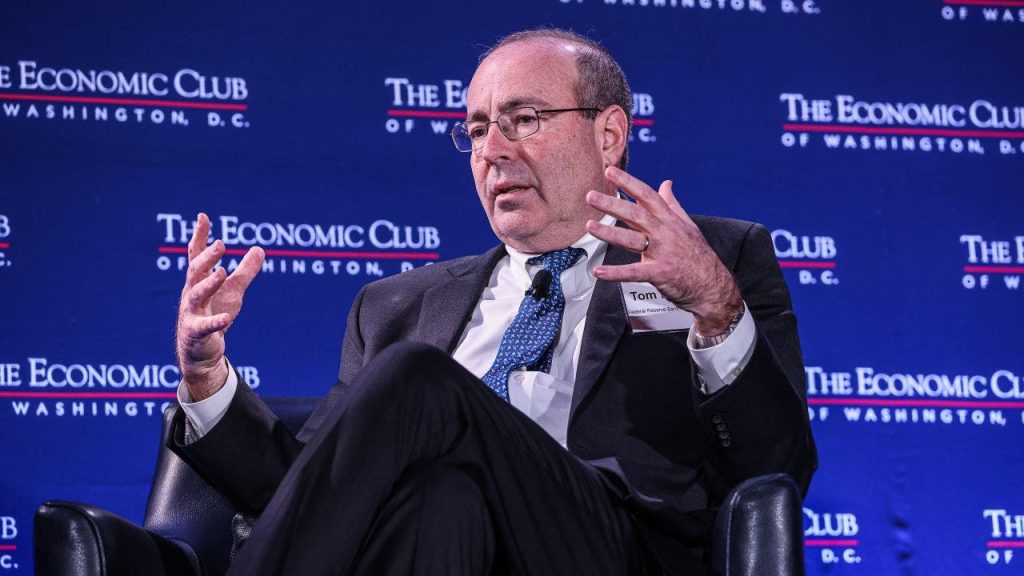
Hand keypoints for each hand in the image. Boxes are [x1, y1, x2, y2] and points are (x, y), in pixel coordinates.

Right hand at [175, 213, 264, 400]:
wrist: (200, 354)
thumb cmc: (213, 316)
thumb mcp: (233, 292)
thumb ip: (245, 271)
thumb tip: (260, 248)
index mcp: (198, 282)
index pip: (197, 255)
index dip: (200, 236)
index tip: (203, 216)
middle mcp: (191, 294)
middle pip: (195, 272)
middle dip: (206, 257)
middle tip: (221, 245)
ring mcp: (191, 314)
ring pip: (196, 296)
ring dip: (208, 283)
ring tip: (221, 272)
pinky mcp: (196, 334)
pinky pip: (205, 327)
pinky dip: (215, 322)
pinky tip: (226, 318)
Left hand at [585, 166, 742, 334]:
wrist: (713, 285)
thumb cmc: (698, 254)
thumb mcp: (687, 225)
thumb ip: (672, 204)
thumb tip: (666, 183)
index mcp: (669, 219)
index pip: (647, 195)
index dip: (628, 182)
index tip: (610, 171)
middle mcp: (665, 232)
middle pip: (636, 214)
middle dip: (612, 204)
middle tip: (591, 196)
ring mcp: (662, 252)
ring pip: (632, 240)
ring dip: (609, 233)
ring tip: (590, 226)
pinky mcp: (659, 273)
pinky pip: (634, 272)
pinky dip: (615, 273)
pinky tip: (598, 271)